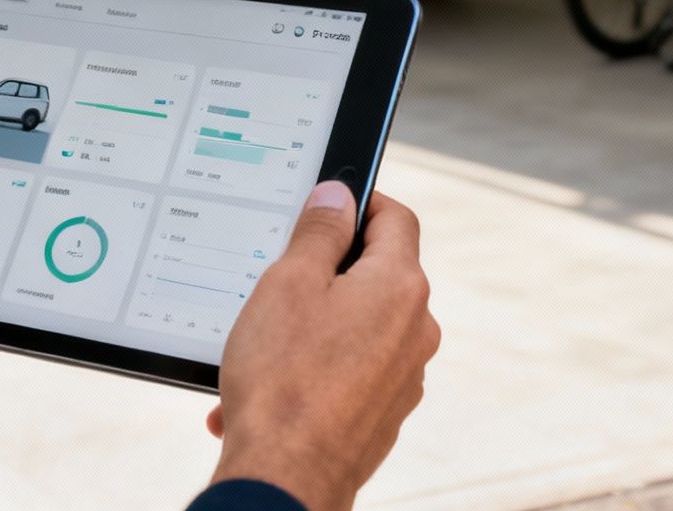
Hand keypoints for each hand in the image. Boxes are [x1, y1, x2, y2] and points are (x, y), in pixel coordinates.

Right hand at [206, 182, 439, 510]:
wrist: (287, 479)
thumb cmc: (283, 380)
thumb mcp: (289, 284)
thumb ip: (319, 232)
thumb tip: (339, 194)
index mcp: (400, 286)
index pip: (396, 217)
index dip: (362, 200)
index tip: (327, 203)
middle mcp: (415, 330)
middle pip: (376, 274)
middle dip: (325, 272)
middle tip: (276, 280)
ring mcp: (404, 375)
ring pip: (356, 328)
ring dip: (309, 330)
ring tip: (257, 350)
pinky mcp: (385, 412)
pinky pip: (348, 374)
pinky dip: (311, 372)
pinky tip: (264, 391)